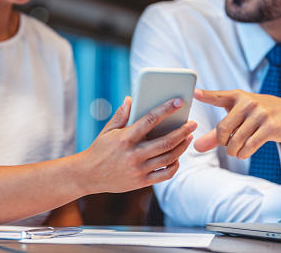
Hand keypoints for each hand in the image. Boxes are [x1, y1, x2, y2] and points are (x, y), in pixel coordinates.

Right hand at [81, 96, 196, 193]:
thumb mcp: (107, 130)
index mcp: (125, 138)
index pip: (150, 120)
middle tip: (192, 123)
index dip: (166, 109)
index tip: (179, 102)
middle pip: (165, 141)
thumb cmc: (99, 149)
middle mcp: (133, 154)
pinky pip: (164, 174)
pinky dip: (174, 165)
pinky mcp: (141, 182)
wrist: (88, 175)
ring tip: (188, 137)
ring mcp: (138, 170)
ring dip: (182, 146)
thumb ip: (121, 115)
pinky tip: (178, 157)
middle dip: (182, 131)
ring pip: (168, 157)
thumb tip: (131, 98)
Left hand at [193, 89, 280, 158]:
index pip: (217, 97)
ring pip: (237, 139)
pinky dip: (243, 153)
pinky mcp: (270, 127)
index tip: (194, 93)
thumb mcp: (237, 117)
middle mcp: (247, 103)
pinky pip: (250, 145)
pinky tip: (242, 153)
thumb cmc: (255, 115)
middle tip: (226, 144)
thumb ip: (215, 133)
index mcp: (236, 97)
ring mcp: (260, 114)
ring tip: (234, 151)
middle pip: (223, 128)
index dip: (205, 95)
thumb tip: (197, 147)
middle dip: (222, 142)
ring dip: (233, 150)